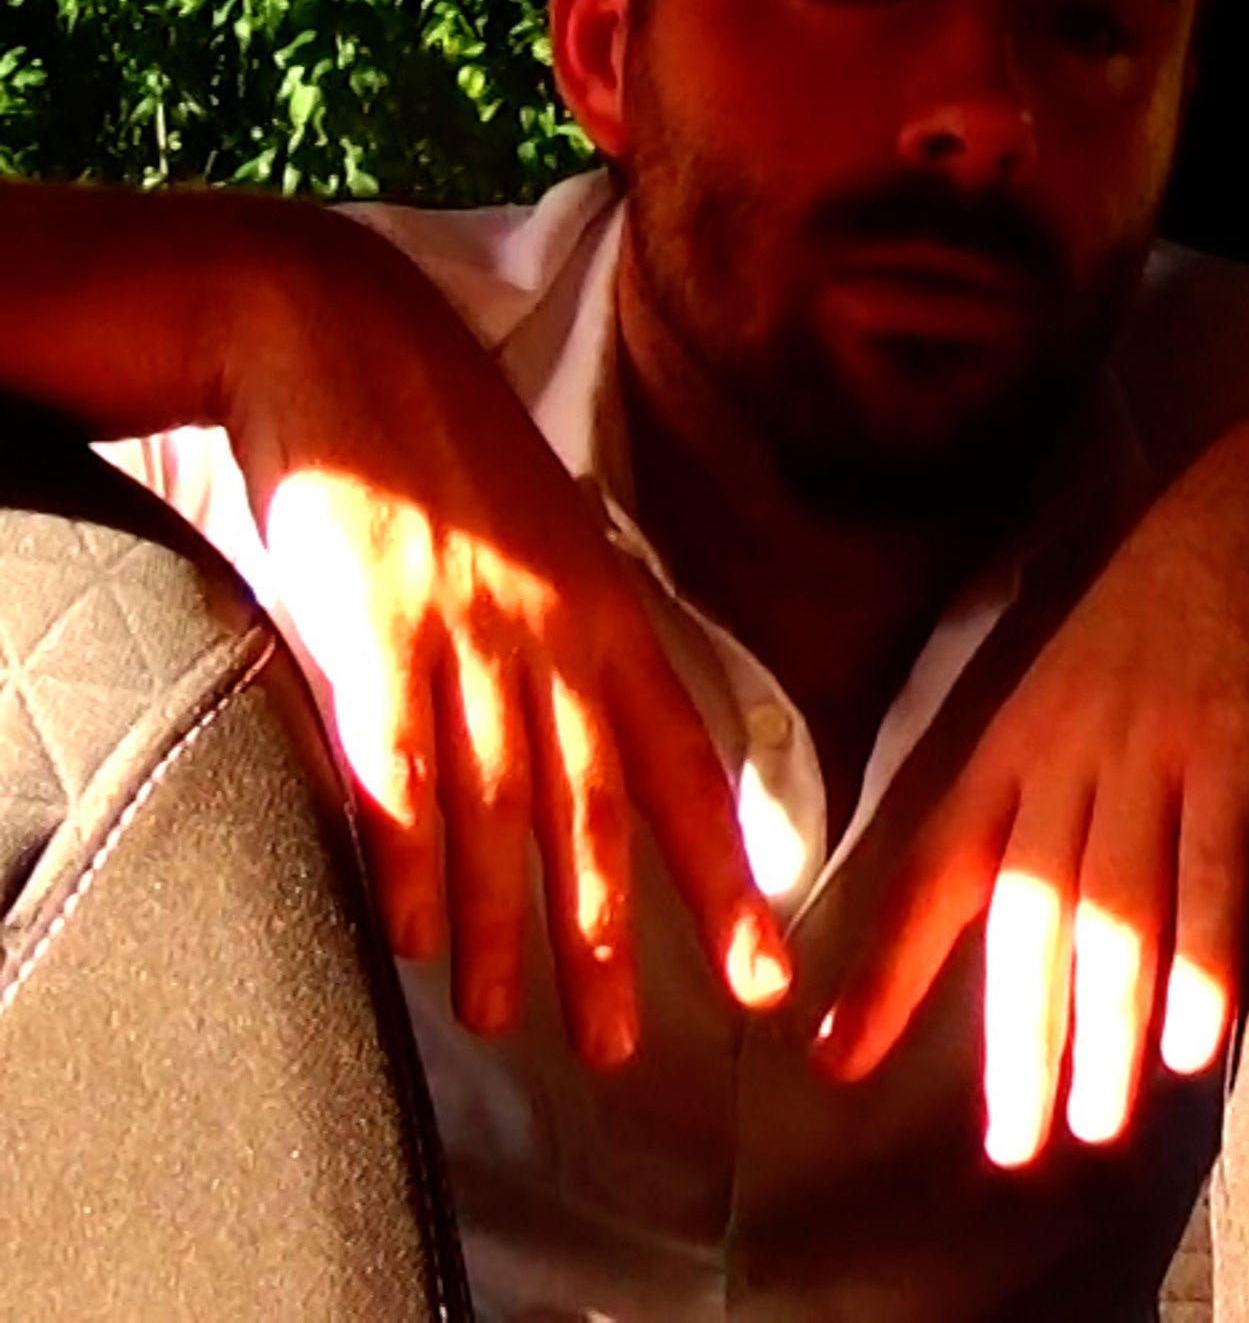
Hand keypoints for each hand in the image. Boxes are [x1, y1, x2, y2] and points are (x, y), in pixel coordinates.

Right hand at [226, 215, 790, 1061]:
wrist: (347, 341)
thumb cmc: (447, 447)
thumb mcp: (550, 536)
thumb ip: (576, 632)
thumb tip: (597, 722)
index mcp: (609, 617)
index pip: (686, 772)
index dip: (725, 879)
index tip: (762, 971)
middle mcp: (553, 640)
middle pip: (596, 819)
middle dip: (613, 942)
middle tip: (622, 1047)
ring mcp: (463, 640)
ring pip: (500, 815)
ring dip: (507, 930)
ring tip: (510, 1020)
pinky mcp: (371, 636)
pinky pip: (399, 772)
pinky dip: (411, 860)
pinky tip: (418, 937)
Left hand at [812, 408, 1248, 1162]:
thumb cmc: (1188, 597)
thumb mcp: (1089, 675)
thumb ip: (1061, 768)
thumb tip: (1050, 872)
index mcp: (1020, 739)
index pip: (935, 870)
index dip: (888, 970)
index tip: (838, 1059)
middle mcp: (1067, 752)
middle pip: (1028, 918)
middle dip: (1015, 1043)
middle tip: (1016, 1144)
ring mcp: (1149, 748)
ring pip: (1114, 912)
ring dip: (1102, 1030)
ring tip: (1098, 1123)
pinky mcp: (1235, 742)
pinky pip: (1212, 869)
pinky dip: (1200, 958)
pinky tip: (1191, 1040)